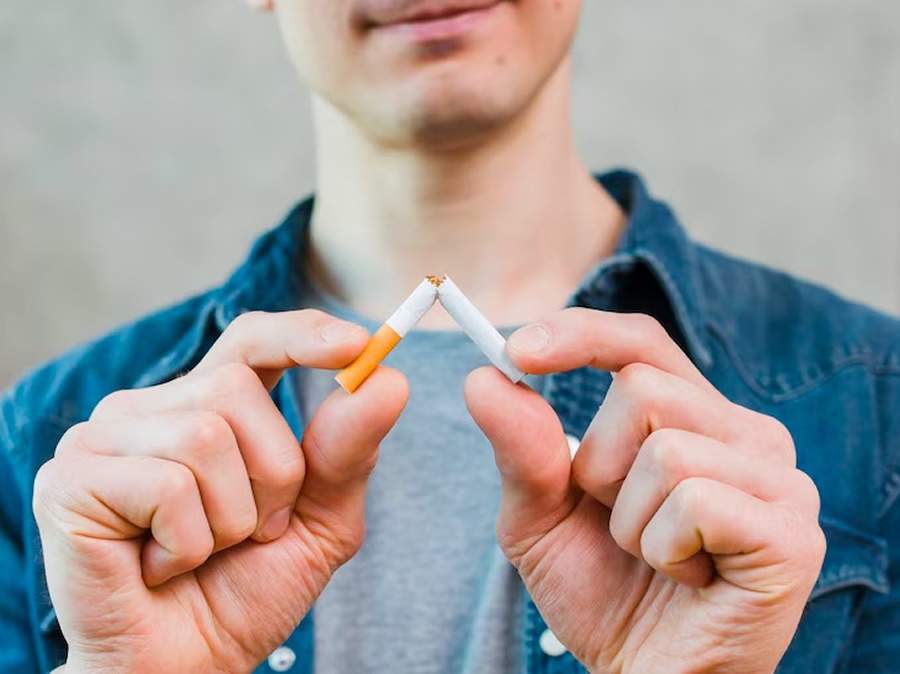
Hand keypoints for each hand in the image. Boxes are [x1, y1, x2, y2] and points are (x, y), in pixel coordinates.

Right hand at [33, 310, 407, 672]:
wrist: (187, 668)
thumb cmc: (244, 591)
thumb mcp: (318, 522)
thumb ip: (347, 453)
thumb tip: (388, 378)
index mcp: (207, 409)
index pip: (252, 341)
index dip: (300, 334)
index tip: (357, 344)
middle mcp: (150, 410)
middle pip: (237, 390)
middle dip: (273, 474)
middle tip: (251, 531)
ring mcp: (102, 440)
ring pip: (205, 437)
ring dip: (231, 518)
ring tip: (201, 552)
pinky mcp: (70, 482)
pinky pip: (166, 486)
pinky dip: (188, 543)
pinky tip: (160, 566)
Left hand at [465, 308, 824, 673]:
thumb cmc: (602, 591)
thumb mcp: (540, 517)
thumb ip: (520, 450)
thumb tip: (484, 379)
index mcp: (693, 417)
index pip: (641, 342)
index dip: (582, 333)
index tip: (517, 351)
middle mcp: (747, 435)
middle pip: (642, 388)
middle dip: (598, 468)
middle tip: (620, 525)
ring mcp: (780, 481)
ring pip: (664, 448)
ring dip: (629, 519)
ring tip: (657, 557)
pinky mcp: (792, 533)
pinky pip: (695, 500)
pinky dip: (663, 548)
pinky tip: (688, 579)